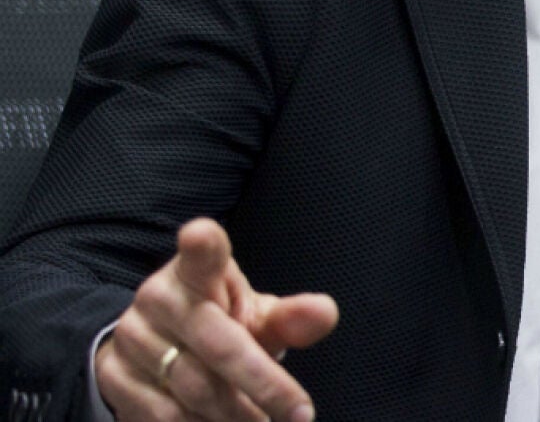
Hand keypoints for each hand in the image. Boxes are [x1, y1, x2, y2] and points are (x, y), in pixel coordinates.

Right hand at [96, 218, 337, 421]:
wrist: (155, 351)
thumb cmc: (221, 325)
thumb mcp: (255, 317)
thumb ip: (290, 319)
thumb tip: (325, 312)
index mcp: (196, 271)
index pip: (200, 254)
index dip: (201, 245)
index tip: (200, 235)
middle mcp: (158, 298)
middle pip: (218, 345)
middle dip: (265, 386)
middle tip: (299, 415)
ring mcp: (131, 339)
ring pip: (193, 389)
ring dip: (237, 415)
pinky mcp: (114, 378)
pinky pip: (165, 416)